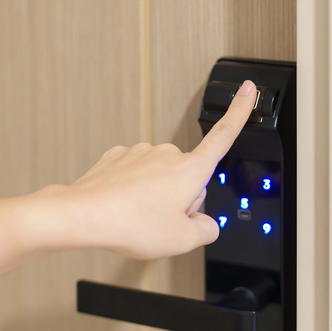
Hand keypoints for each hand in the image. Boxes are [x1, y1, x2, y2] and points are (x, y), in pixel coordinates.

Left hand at [29, 80, 257, 258]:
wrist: (83, 215)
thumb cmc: (130, 224)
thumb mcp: (183, 240)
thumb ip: (206, 231)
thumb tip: (206, 224)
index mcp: (190, 170)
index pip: (223, 136)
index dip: (240, 112)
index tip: (248, 90)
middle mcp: (167, 155)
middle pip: (189, 177)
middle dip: (182, 199)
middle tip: (161, 222)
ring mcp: (140, 153)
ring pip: (161, 178)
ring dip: (156, 197)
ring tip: (138, 217)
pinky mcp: (118, 158)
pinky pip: (136, 176)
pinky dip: (133, 192)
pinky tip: (123, 207)